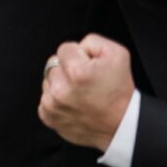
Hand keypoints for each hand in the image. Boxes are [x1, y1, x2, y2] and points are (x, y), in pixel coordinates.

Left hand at [38, 33, 135, 152]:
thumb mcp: (118, 54)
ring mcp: (52, 105)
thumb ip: (92, 41)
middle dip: (67, 69)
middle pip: (53, 64)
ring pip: (48, 81)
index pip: (64, 49)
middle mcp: (60, 90)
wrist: (122, 125)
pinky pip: (45, 98)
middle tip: (85, 81)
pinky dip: (56, 100)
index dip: (79, 56)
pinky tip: (73, 103)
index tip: (89, 67)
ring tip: (81, 93)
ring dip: (60, 84)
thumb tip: (77, 45)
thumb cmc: (119, 92)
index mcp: (76, 72)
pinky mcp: (48, 116)